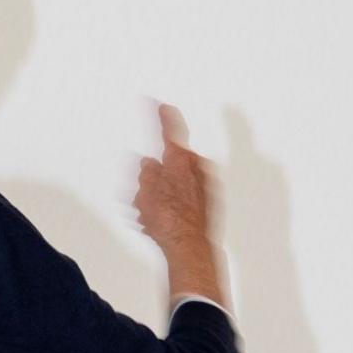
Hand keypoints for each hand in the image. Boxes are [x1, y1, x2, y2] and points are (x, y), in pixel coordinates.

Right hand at [133, 103, 218, 253]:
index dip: (163, 117)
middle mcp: (198, 168)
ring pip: (176, 184)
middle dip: (156, 176)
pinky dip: (172, 206)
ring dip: (161, 196)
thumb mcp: (145, 191)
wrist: (189, 247)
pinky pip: (184, 200)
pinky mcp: (208, 204)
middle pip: (171, 164)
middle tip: (144, 195)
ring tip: (149, 215)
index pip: (171, 130)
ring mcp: (205, 187)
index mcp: (181, 159)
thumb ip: (147, 172)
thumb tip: (149, 165)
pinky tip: (161, 223)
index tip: (160, 105)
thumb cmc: (169, 221)